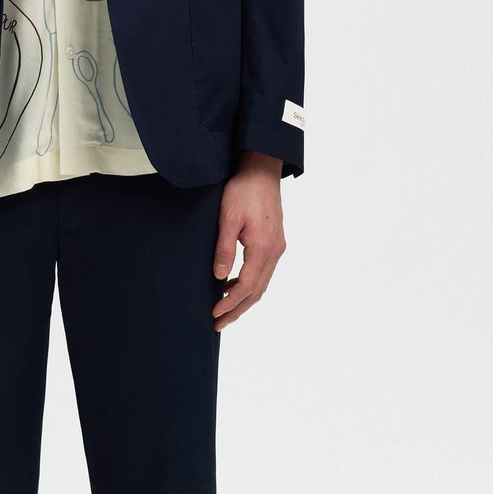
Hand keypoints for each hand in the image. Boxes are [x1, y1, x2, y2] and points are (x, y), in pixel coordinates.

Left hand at [212, 150, 284, 330]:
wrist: (262, 169)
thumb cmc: (243, 190)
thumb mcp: (228, 218)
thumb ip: (225, 249)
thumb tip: (220, 277)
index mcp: (263, 248)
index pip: (247, 287)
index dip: (230, 304)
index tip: (215, 314)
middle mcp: (275, 251)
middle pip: (257, 291)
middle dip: (237, 310)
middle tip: (218, 323)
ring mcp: (277, 247)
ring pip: (262, 283)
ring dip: (244, 299)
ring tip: (224, 310)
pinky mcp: (274, 242)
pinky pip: (263, 272)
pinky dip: (250, 284)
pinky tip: (234, 286)